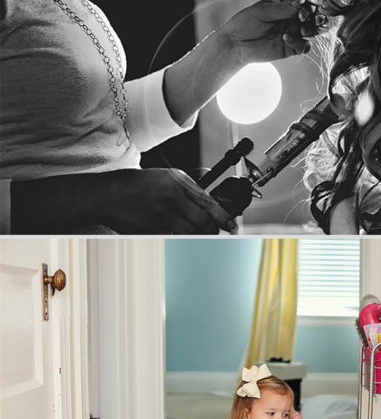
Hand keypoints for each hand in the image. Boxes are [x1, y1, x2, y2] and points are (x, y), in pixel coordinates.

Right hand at [11, 168, 236, 234]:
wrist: (110, 194)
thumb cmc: (140, 185)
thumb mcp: (168, 178)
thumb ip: (190, 190)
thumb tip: (212, 205)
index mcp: (179, 183)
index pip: (210, 203)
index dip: (224, 217)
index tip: (233, 226)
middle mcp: (173, 198)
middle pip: (204, 222)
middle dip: (213, 231)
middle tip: (216, 233)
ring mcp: (162, 215)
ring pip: (191, 234)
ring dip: (200, 238)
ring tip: (201, 236)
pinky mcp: (152, 230)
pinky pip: (174, 239)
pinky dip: (181, 240)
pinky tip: (181, 237)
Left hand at [222, 0, 325, 65]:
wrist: (236, 44)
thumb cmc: (246, 22)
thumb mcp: (263, 11)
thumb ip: (283, 8)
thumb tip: (302, 4)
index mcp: (287, 3)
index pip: (307, 0)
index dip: (309, 2)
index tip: (303, 6)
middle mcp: (293, 17)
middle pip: (314, 15)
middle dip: (315, 16)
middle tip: (304, 18)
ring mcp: (293, 32)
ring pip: (313, 31)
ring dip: (311, 29)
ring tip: (301, 29)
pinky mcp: (291, 48)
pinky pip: (305, 46)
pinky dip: (301, 43)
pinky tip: (286, 39)